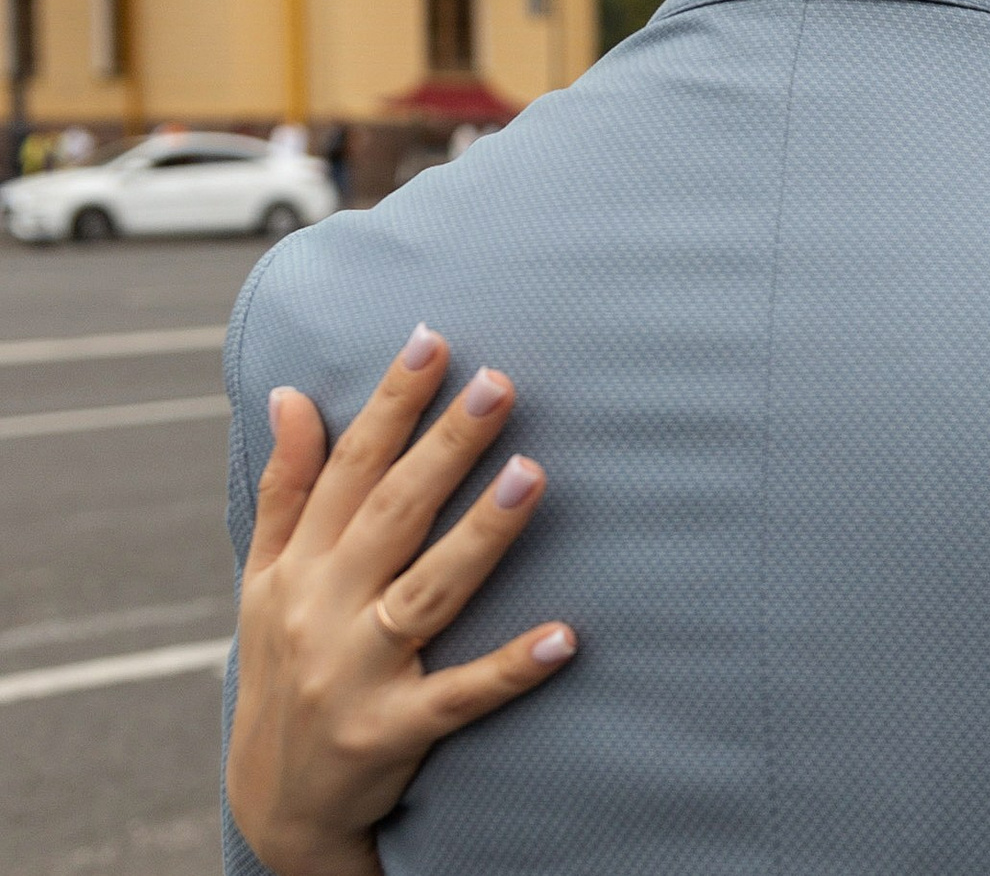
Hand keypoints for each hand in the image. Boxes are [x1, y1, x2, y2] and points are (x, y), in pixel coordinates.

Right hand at [227, 326, 575, 875]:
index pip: (348, 470)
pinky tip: (566, 636)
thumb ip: (285, 491)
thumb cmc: (283, 668)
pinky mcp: (391, 733)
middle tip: (500, 383)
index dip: (390, 405)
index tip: (434, 342)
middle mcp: (321, 612)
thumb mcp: (265, 583)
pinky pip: (460, 695)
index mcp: (298, 567)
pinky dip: (510, 668)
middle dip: (445, 446)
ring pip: (427, 592)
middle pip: (392, 515)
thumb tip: (287, 395)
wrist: (276, 805)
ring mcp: (356, 674)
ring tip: (534, 473)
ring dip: (482, 534)